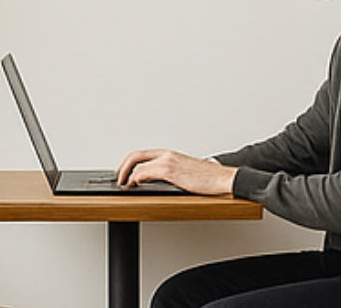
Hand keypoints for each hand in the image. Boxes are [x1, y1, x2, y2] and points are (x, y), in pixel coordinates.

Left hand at [115, 149, 236, 194]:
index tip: (124, 173)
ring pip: (138, 163)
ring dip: (127, 174)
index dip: (130, 162)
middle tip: (119, 178)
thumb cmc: (207, 178)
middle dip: (123, 166)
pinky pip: (146, 172)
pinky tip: (135, 185)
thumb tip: (160, 183)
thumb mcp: (185, 172)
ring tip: (124, 185)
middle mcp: (167, 154)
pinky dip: (136, 178)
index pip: (143, 154)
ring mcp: (168, 161)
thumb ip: (171, 173)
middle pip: (136, 155)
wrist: (221, 178)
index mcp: (169, 155)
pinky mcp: (170, 170)